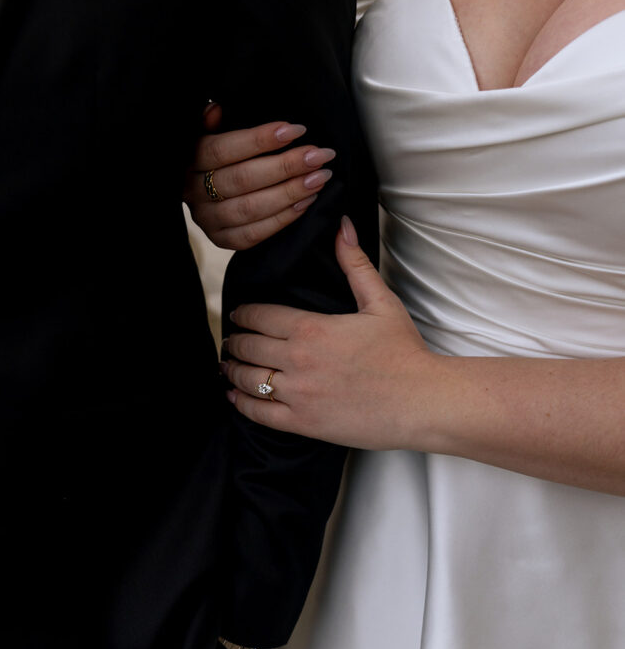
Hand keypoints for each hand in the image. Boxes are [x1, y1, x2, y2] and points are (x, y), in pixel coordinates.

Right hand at [184, 103, 335, 249]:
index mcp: (189, 160)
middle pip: (242, 179)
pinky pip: (254, 234)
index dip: (260, 140)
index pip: (223, 149)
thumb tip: (216, 108)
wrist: (210, 192)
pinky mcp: (221, 239)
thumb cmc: (221, 155)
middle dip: (286, 166)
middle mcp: (193, 192)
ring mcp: (206, 219)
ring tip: (319, 178)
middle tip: (319, 156)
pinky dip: (283, 218)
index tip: (296, 130)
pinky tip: (306, 201)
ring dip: (290, 192)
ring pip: (250, 208)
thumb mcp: (213, 133)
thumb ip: (214, 122)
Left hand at [222, 217, 438, 449]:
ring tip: (228, 366)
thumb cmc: (404, 352)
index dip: (243, 315)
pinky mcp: (303, 422)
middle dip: (234, 341)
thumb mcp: (380, 301)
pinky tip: (233, 395)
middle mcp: (297, 359)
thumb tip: (342, 226)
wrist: (421, 401)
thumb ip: (354, 264)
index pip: (258, 316)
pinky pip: (258, 412)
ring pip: (247, 379)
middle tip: (232, 340)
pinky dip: (240, 402)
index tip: (239, 315)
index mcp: (310, 328)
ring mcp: (297, 393)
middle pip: (247, 347)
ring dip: (231, 370)